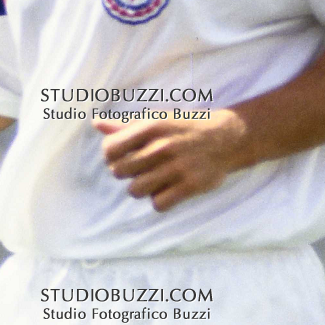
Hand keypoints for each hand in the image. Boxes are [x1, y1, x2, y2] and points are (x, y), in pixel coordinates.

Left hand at [95, 111, 249, 212]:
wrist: (227, 137)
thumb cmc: (185, 128)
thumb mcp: (157, 120)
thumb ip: (126, 126)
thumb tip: (96, 124)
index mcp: (151, 127)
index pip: (110, 149)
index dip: (111, 156)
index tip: (121, 157)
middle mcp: (162, 146)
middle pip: (119, 172)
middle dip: (126, 173)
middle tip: (140, 169)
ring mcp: (176, 167)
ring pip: (136, 191)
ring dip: (141, 188)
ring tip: (153, 180)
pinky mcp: (190, 185)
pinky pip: (158, 204)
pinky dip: (160, 200)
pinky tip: (167, 190)